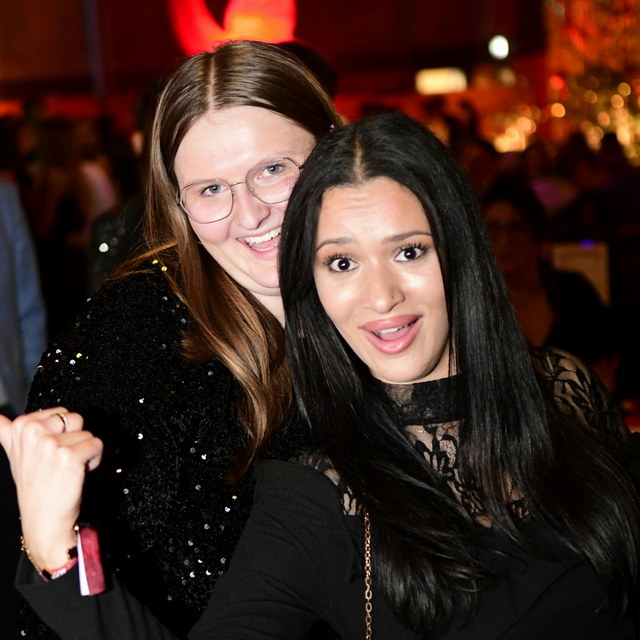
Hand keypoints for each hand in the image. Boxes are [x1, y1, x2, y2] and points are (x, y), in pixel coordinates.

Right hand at [0, 408, 102, 571]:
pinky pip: (96, 444)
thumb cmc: (34, 487)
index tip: (49, 452)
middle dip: (74, 438)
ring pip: (86, 432)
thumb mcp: (15, 456)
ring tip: (67, 469)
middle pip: (74, 418)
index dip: (61, 433)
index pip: (59, 412)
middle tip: (60, 461)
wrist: (43, 520)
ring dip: (84, 450)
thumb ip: (7, 432)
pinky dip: (95, 459)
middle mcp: (33, 432)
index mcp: (21, 426)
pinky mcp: (68, 455)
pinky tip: (79, 473)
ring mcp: (49, 443)